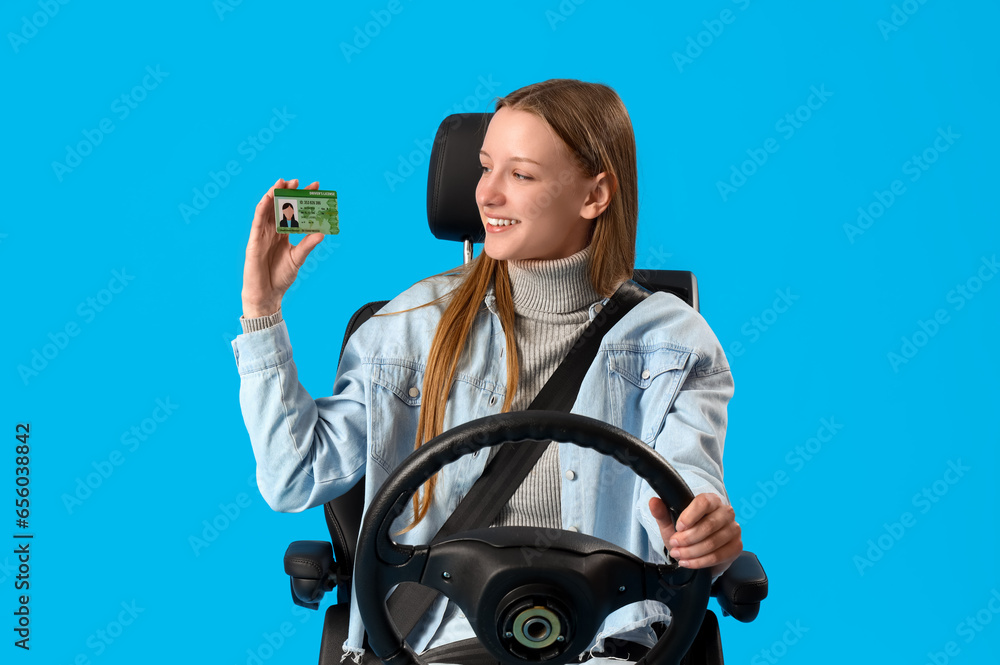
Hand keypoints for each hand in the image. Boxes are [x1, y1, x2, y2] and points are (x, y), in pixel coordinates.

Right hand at [241, 178, 325, 317]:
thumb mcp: (298, 258)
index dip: (302, 199)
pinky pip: (257, 222)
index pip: (293, 212)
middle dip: (288, 193)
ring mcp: (262, 234)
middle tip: (299, 182)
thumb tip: (322, 232)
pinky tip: (267, 199)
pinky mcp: (254, 241)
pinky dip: (261, 209)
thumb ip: (307, 244)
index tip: (315, 188)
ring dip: (273, 195)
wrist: (267, 294)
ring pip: (267, 210)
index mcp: (283, 234)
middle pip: (280, 207)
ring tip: (282, 183)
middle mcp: (272, 231)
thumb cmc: (281, 277)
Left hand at [649, 493, 741, 577]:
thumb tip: (653, 502)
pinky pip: (718, 556)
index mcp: (711, 500)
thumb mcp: (671, 524)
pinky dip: (700, 561)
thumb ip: (662, 513)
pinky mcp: (736, 546)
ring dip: (692, 551)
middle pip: (709, 525)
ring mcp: (734, 529)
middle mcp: (726, 512)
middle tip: (674, 545)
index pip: (704, 502)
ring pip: (713, 542)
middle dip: (687, 538)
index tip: (678, 527)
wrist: (697, 552)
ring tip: (679, 555)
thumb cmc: (686, 533)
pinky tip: (688, 562)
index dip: (690, 515)